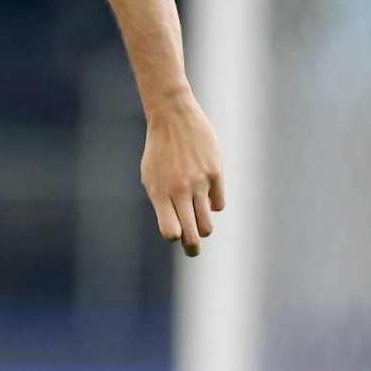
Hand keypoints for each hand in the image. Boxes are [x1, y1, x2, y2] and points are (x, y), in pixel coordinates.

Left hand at [140, 94, 224, 256]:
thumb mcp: (151, 177)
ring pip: (208, 222)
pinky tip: (207, 198)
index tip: (176, 235)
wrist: (173, 118)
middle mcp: (179, 191)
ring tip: (202, 229)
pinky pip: (219, 203)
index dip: (175, 236)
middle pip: (192, 233)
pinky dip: (214, 205)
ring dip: (205, 228)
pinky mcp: (216, 173)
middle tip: (193, 251)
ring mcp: (199, 182)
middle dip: (193, 247)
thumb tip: (178, 227)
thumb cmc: (159, 151)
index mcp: (159, 193)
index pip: (171, 231)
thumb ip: (162, 202)